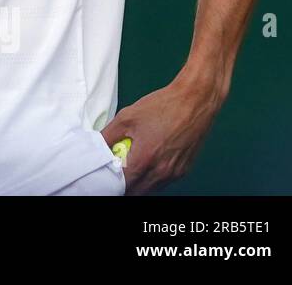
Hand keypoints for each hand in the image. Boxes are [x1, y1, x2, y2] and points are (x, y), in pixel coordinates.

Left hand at [102, 74, 222, 194]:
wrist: (194, 101)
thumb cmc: (161, 106)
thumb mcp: (126, 117)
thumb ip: (108, 136)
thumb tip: (97, 147)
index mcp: (145, 160)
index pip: (123, 185)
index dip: (111, 182)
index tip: (104, 176)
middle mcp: (162, 171)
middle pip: (137, 191)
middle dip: (124, 185)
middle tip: (115, 173)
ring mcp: (175, 173)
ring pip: (151, 188)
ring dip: (139, 182)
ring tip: (130, 167)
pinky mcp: (185, 170)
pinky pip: (164, 181)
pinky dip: (153, 178)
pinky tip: (148, 163)